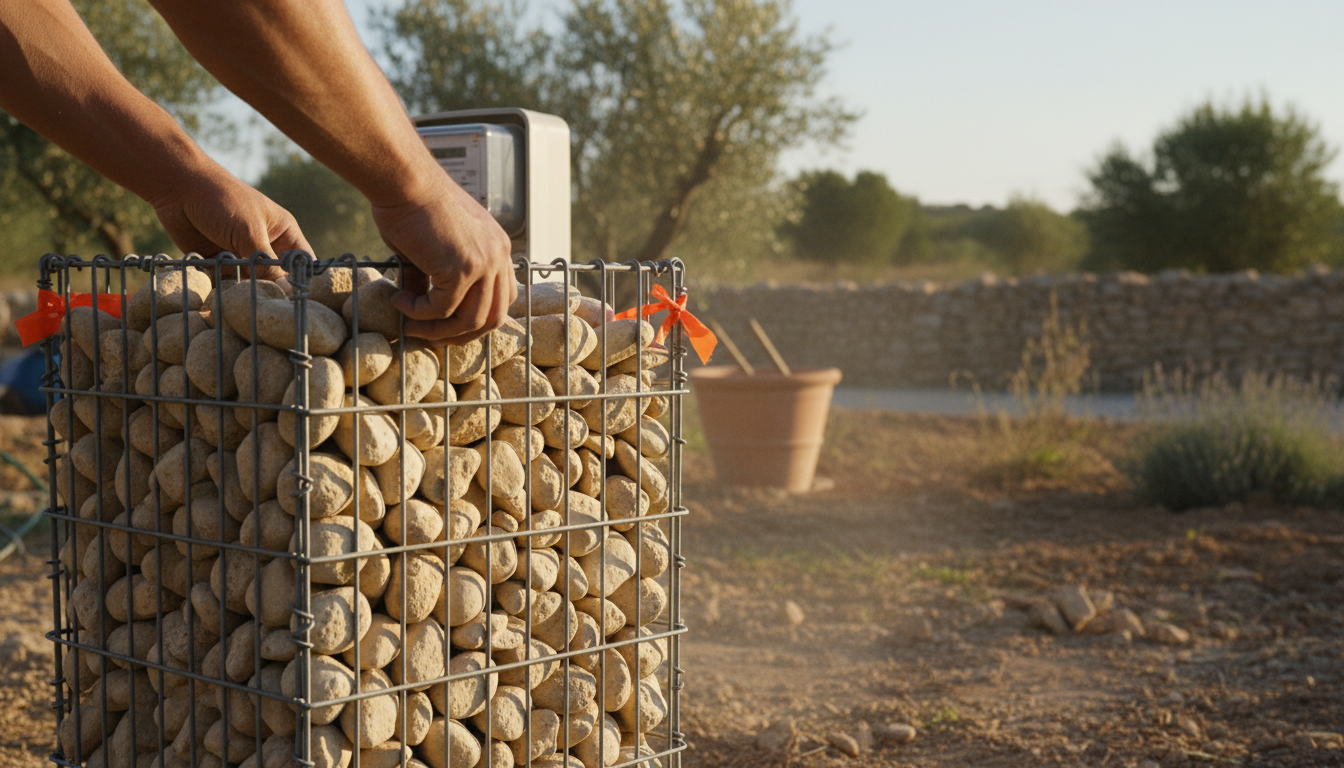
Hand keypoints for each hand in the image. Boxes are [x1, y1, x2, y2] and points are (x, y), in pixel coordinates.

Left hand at [152, 165, 311, 285]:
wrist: (178, 188)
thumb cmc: (222, 201)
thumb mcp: (249, 231)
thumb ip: (266, 263)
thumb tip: (286, 290)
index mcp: (283, 233)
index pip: (302, 262)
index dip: (302, 280)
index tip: (296, 298)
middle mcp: (265, 245)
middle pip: (277, 277)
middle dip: (271, 288)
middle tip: (262, 296)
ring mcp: (242, 254)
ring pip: (251, 282)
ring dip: (244, 287)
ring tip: (236, 288)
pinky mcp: (220, 262)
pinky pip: (228, 281)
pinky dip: (224, 285)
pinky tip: (218, 282)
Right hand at [372, 171, 515, 343]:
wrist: (405, 181)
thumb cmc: (412, 204)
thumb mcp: (431, 248)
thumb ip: (431, 278)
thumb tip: (418, 308)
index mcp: (497, 247)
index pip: (503, 296)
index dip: (478, 316)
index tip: (450, 324)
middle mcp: (498, 255)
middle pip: (494, 316)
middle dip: (462, 334)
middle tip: (432, 337)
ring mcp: (484, 263)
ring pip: (471, 321)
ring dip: (438, 331)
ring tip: (410, 324)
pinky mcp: (462, 269)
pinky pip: (442, 309)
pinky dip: (418, 314)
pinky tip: (399, 301)